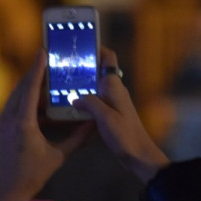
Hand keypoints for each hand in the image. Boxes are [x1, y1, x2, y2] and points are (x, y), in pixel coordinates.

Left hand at [0, 49, 93, 200]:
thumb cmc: (34, 175)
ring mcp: (1, 124)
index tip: (42, 52)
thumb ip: (77, 139)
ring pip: (15, 98)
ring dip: (30, 88)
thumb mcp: (58, 156)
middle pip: (21, 89)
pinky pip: (12, 109)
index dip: (37, 69)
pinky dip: (25, 103)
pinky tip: (38, 105)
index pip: (29, 89)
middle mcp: (8, 120)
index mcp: (22, 123)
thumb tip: (95, 124)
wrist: (8, 191)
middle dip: (34, 74)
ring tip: (45, 80)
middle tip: (47, 60)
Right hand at [73, 47, 168, 183]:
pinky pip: (95, 100)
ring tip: (62, 83)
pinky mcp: (110, 114)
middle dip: (83, 66)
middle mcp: (114, 90)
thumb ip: (89, 103)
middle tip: (63, 65)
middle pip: (98, 70)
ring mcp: (113, 102)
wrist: (138, 155)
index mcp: (114, 86)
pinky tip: (71, 105)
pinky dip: (84, 99)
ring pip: (95, 86)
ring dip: (82, 84)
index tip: (80, 45)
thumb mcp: (104, 117)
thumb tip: (74, 97)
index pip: (108, 58)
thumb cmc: (125, 135)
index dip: (97, 48)